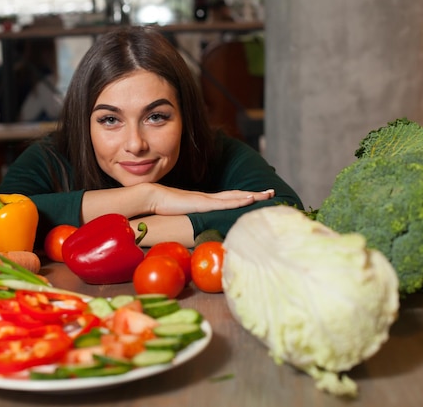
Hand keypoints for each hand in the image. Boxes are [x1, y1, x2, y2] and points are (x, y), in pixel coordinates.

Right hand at [149, 184, 274, 215]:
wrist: (151, 197)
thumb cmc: (162, 207)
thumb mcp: (179, 215)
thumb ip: (185, 219)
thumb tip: (187, 229)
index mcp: (204, 201)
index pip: (228, 198)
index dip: (243, 197)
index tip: (257, 197)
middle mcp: (209, 198)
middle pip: (237, 195)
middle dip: (255, 193)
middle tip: (271, 192)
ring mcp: (207, 199)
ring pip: (235, 196)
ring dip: (253, 195)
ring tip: (268, 194)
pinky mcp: (203, 203)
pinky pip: (225, 202)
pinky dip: (239, 201)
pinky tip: (250, 200)